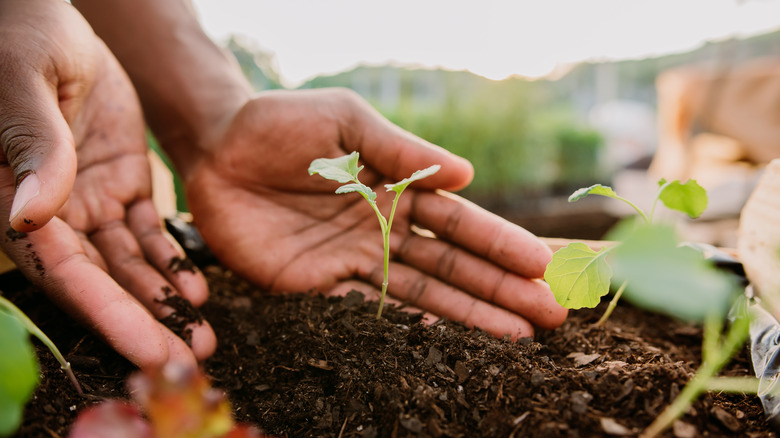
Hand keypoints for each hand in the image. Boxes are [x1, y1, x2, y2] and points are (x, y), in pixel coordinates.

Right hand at [0, 0, 214, 369]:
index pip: (61, 272)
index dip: (105, 314)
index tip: (147, 351)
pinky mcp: (123, 184)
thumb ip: (35, 148)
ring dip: (165, 301)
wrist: (50, 18)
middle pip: (101, 281)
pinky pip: (150, 231)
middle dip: (144, 322)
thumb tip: (30, 216)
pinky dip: (173, 260)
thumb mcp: (24, 87)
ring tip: (204, 335)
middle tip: (188, 359)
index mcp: (13, 197)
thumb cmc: (20, 40)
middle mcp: (53, 212)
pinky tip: (197, 290)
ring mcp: (91, 200)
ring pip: (130, 264)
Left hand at [182, 88, 566, 337]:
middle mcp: (384, 228)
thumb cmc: (280, 123)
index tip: (541, 265)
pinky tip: (448, 345)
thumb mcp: (347, 120)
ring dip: (470, 316)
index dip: (499, 243)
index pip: (458, 221)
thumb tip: (469, 176)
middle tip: (550, 315)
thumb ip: (401, 150)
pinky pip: (368, 310)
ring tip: (518, 338)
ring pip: (422, 293)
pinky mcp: (317, 285)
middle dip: (501, 289)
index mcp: (396, 186)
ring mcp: (354, 260)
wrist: (213, 149)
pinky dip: (409, 328)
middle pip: (452, 264)